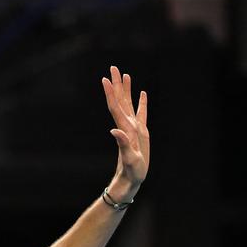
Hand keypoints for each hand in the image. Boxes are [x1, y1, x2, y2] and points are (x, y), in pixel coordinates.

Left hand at [101, 66, 148, 202]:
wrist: (131, 179)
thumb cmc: (131, 171)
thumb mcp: (129, 159)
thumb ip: (122, 144)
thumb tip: (114, 131)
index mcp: (125, 129)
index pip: (115, 107)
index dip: (110, 93)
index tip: (105, 79)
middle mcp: (126, 125)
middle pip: (120, 100)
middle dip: (117, 84)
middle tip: (113, 67)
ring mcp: (133, 128)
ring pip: (129, 104)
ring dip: (126, 89)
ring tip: (125, 75)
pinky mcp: (140, 132)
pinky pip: (141, 113)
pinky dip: (141, 102)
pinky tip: (142, 93)